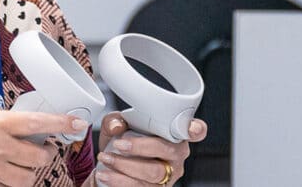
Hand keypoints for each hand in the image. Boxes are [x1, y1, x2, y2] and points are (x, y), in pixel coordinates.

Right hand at [0, 104, 89, 186]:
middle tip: (37, 150)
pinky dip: (9, 183)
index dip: (61, 122)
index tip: (78, 123)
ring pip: (28, 178)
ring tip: (16, 164)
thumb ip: (0, 117)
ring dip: (27, 172)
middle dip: (43, 155)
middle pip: (39, 157)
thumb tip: (25, 122)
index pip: (36, 122)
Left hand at [92, 113, 207, 185]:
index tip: (192, 128)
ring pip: (153, 173)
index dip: (195, 129)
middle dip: (140, 148)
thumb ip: (115, 120)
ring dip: (125, 166)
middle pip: (167, 151)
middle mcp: (175, 157)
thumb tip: (117, 126)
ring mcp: (168, 176)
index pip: (193, 131)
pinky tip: (106, 174)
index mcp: (172, 135)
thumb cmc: (122, 141)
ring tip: (106, 159)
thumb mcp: (116, 125)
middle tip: (119, 145)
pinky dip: (119, 181)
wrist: (110, 165)